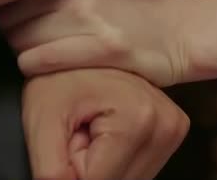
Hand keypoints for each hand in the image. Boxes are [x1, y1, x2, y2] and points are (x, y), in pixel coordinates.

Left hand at [0, 0, 199, 86]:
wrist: (179, 31)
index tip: (9, 2)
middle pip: (8, 9)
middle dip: (7, 22)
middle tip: (17, 29)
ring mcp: (88, 19)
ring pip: (17, 37)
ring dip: (17, 45)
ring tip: (28, 46)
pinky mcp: (98, 51)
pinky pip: (37, 60)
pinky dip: (30, 64)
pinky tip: (37, 61)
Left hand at [22, 68, 188, 179]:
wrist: (76, 49)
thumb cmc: (56, 77)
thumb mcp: (41, 122)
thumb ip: (51, 171)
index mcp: (139, 119)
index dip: (73, 171)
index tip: (68, 140)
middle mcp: (168, 124)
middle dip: (91, 170)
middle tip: (78, 135)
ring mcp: (175, 127)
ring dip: (105, 168)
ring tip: (91, 133)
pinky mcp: (173, 130)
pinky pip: (140, 168)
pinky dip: (117, 162)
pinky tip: (106, 135)